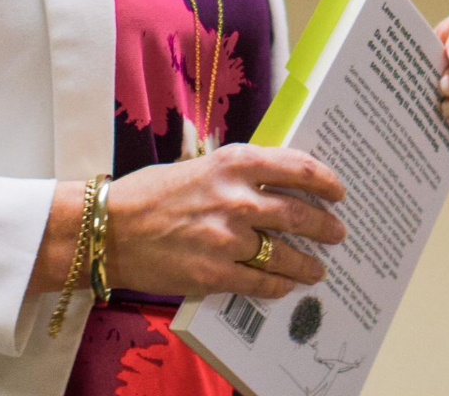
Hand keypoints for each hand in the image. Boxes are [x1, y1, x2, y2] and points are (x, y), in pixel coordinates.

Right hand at [100, 145, 347, 300]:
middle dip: (325, 227)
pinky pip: (261, 282)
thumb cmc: (151, 194)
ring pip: (286, 254)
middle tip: (337, 233)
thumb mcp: (200, 166)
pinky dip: (278, 286)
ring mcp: (228, 239)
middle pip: (300, 214)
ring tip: (318, 269)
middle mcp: (237, 198)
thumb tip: (277, 184)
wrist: (110, 229)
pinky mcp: (215, 274)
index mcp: (234, 163)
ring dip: (308, 264)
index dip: (326, 181)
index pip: (298, 167)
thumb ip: (238, 174)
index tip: (339, 191)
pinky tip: (285, 286)